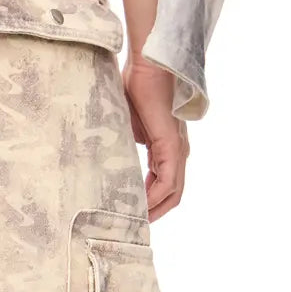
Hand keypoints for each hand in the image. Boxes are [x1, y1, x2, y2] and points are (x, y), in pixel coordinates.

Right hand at [122, 57, 188, 220]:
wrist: (148, 64)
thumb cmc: (137, 85)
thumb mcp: (128, 124)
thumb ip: (128, 142)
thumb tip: (113, 158)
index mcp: (167, 145)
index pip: (164, 182)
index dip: (151, 201)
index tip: (132, 213)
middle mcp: (176, 150)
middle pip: (173, 193)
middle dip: (155, 212)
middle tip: (134, 227)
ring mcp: (177, 149)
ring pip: (173, 192)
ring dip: (156, 210)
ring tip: (136, 223)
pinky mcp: (172, 146)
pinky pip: (168, 183)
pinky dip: (156, 199)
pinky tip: (141, 208)